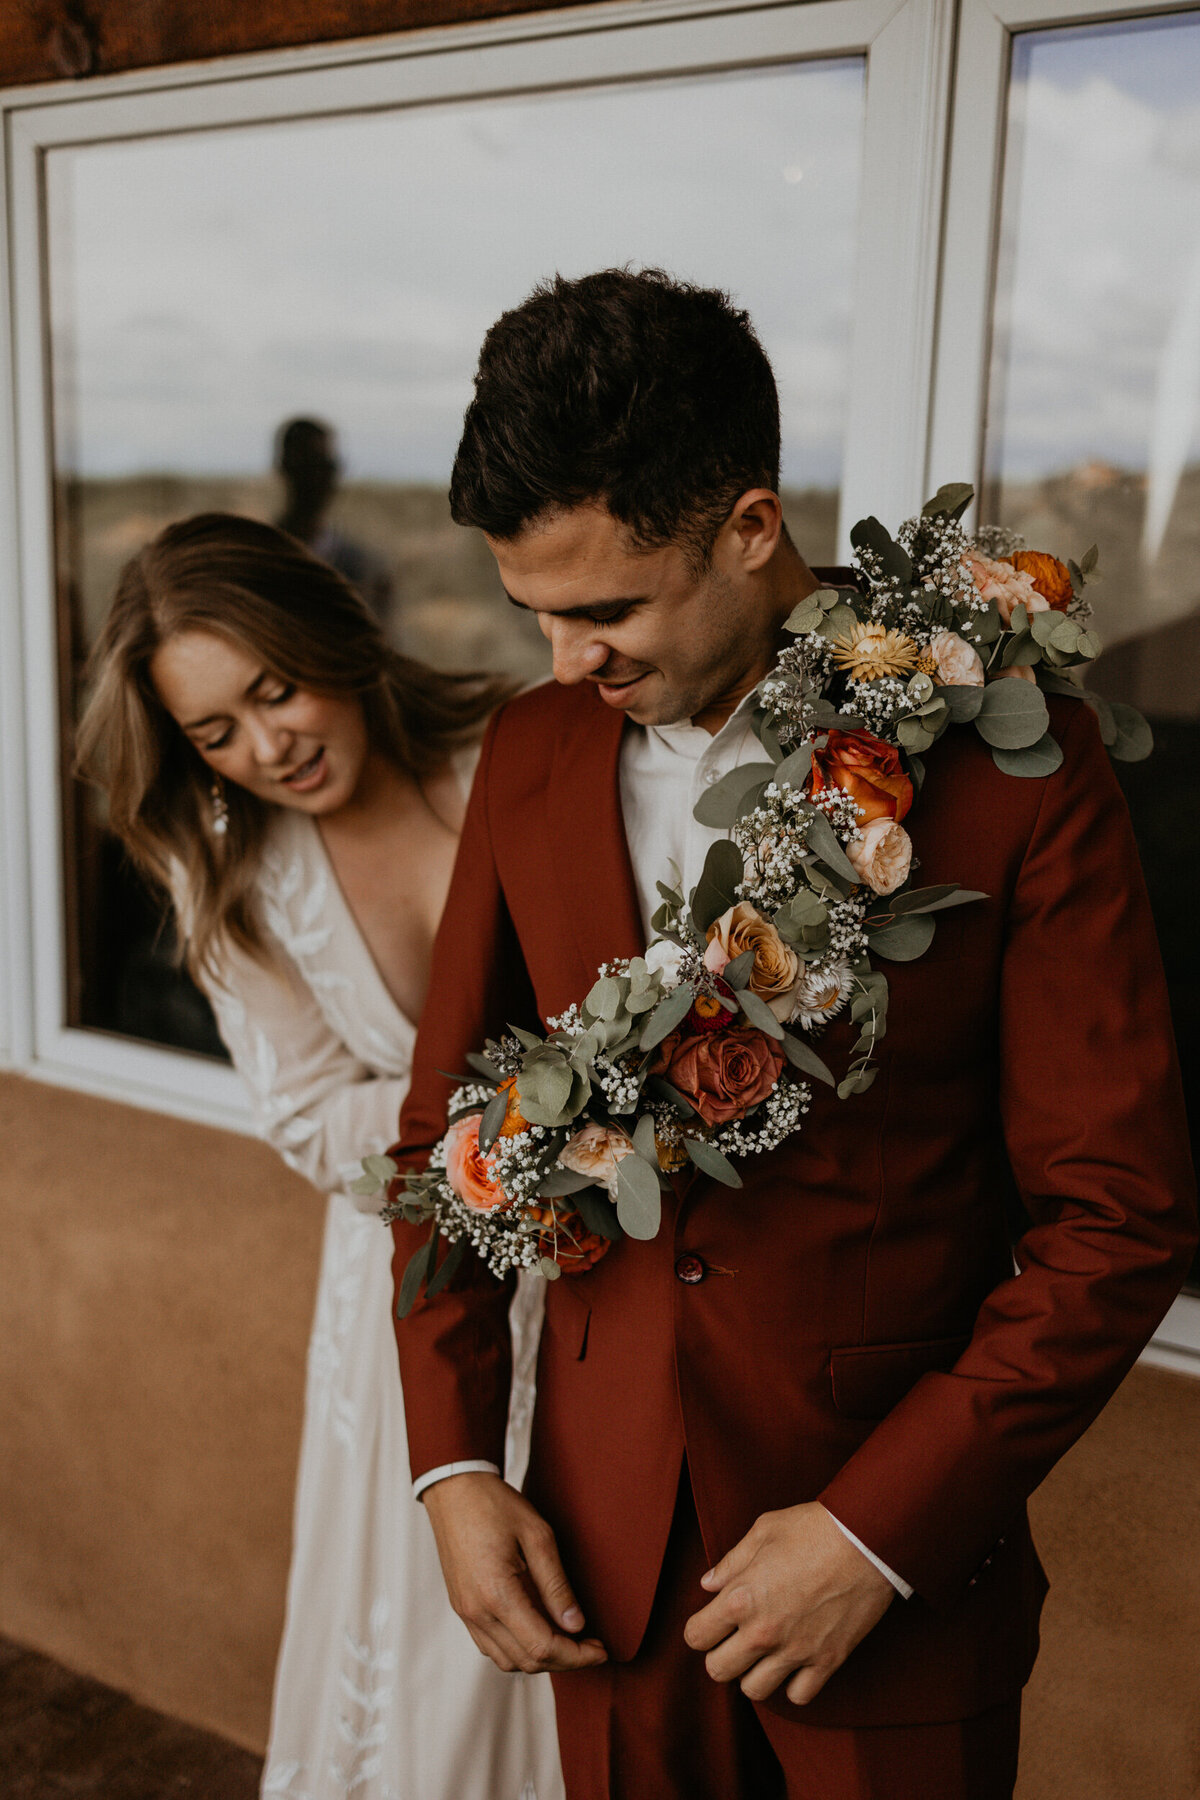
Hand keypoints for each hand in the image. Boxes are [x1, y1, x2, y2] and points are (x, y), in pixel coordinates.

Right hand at [423, 1471, 607, 1673]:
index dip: (577, 1655)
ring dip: (541, 1658)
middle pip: (527, 1661)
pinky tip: (538, 1629)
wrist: (454, 1490)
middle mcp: (477, 1612)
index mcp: (496, 1594)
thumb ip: (557, 1584)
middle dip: (565, 1660)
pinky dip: (518, 1649)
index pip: (543, 1647)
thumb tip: (576, 1625)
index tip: (601, 1649)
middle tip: (592, 1645)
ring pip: (508, 1661)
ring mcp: (466, 1613)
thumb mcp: (537, 1535)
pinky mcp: (463, 1608)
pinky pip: (492, 1646)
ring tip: (568, 1638)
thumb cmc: (495, 1505)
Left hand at [683, 1502, 893, 1705]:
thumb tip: (708, 1585)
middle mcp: (764, 1632)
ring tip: (763, 1652)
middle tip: (735, 1637)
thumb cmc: (814, 1528)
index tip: (711, 1620)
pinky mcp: (827, 1661)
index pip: (696, 1637)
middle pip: (718, 1670)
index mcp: (742, 1598)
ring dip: (753, 1673)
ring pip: (754, 1690)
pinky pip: (798, 1696)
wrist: (868, 1540)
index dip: (699, 1628)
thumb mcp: (764, 1531)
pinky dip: (793, 1684)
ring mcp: (796, 1651)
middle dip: (720, 1654)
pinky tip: (795, 1662)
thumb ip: (731, 1562)